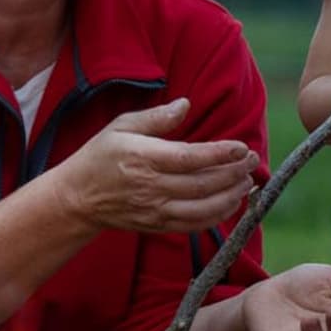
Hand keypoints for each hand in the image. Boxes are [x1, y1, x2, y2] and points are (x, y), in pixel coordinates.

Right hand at [56, 98, 258, 234]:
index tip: (241, 147)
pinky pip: (194, 224)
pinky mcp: (157, 225)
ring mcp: (155, 210)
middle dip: (233, 173)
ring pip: (203, 207)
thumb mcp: (121, 127)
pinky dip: (217, 216)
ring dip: (231, 196)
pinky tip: (231, 203)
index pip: (190, 158)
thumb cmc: (99, 156)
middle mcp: (151, 187)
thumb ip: (156, 117)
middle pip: (203, 184)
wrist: (78, 198)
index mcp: (143, 157)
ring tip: (246, 182)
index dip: (220, 154)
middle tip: (252, 161)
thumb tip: (186, 105)